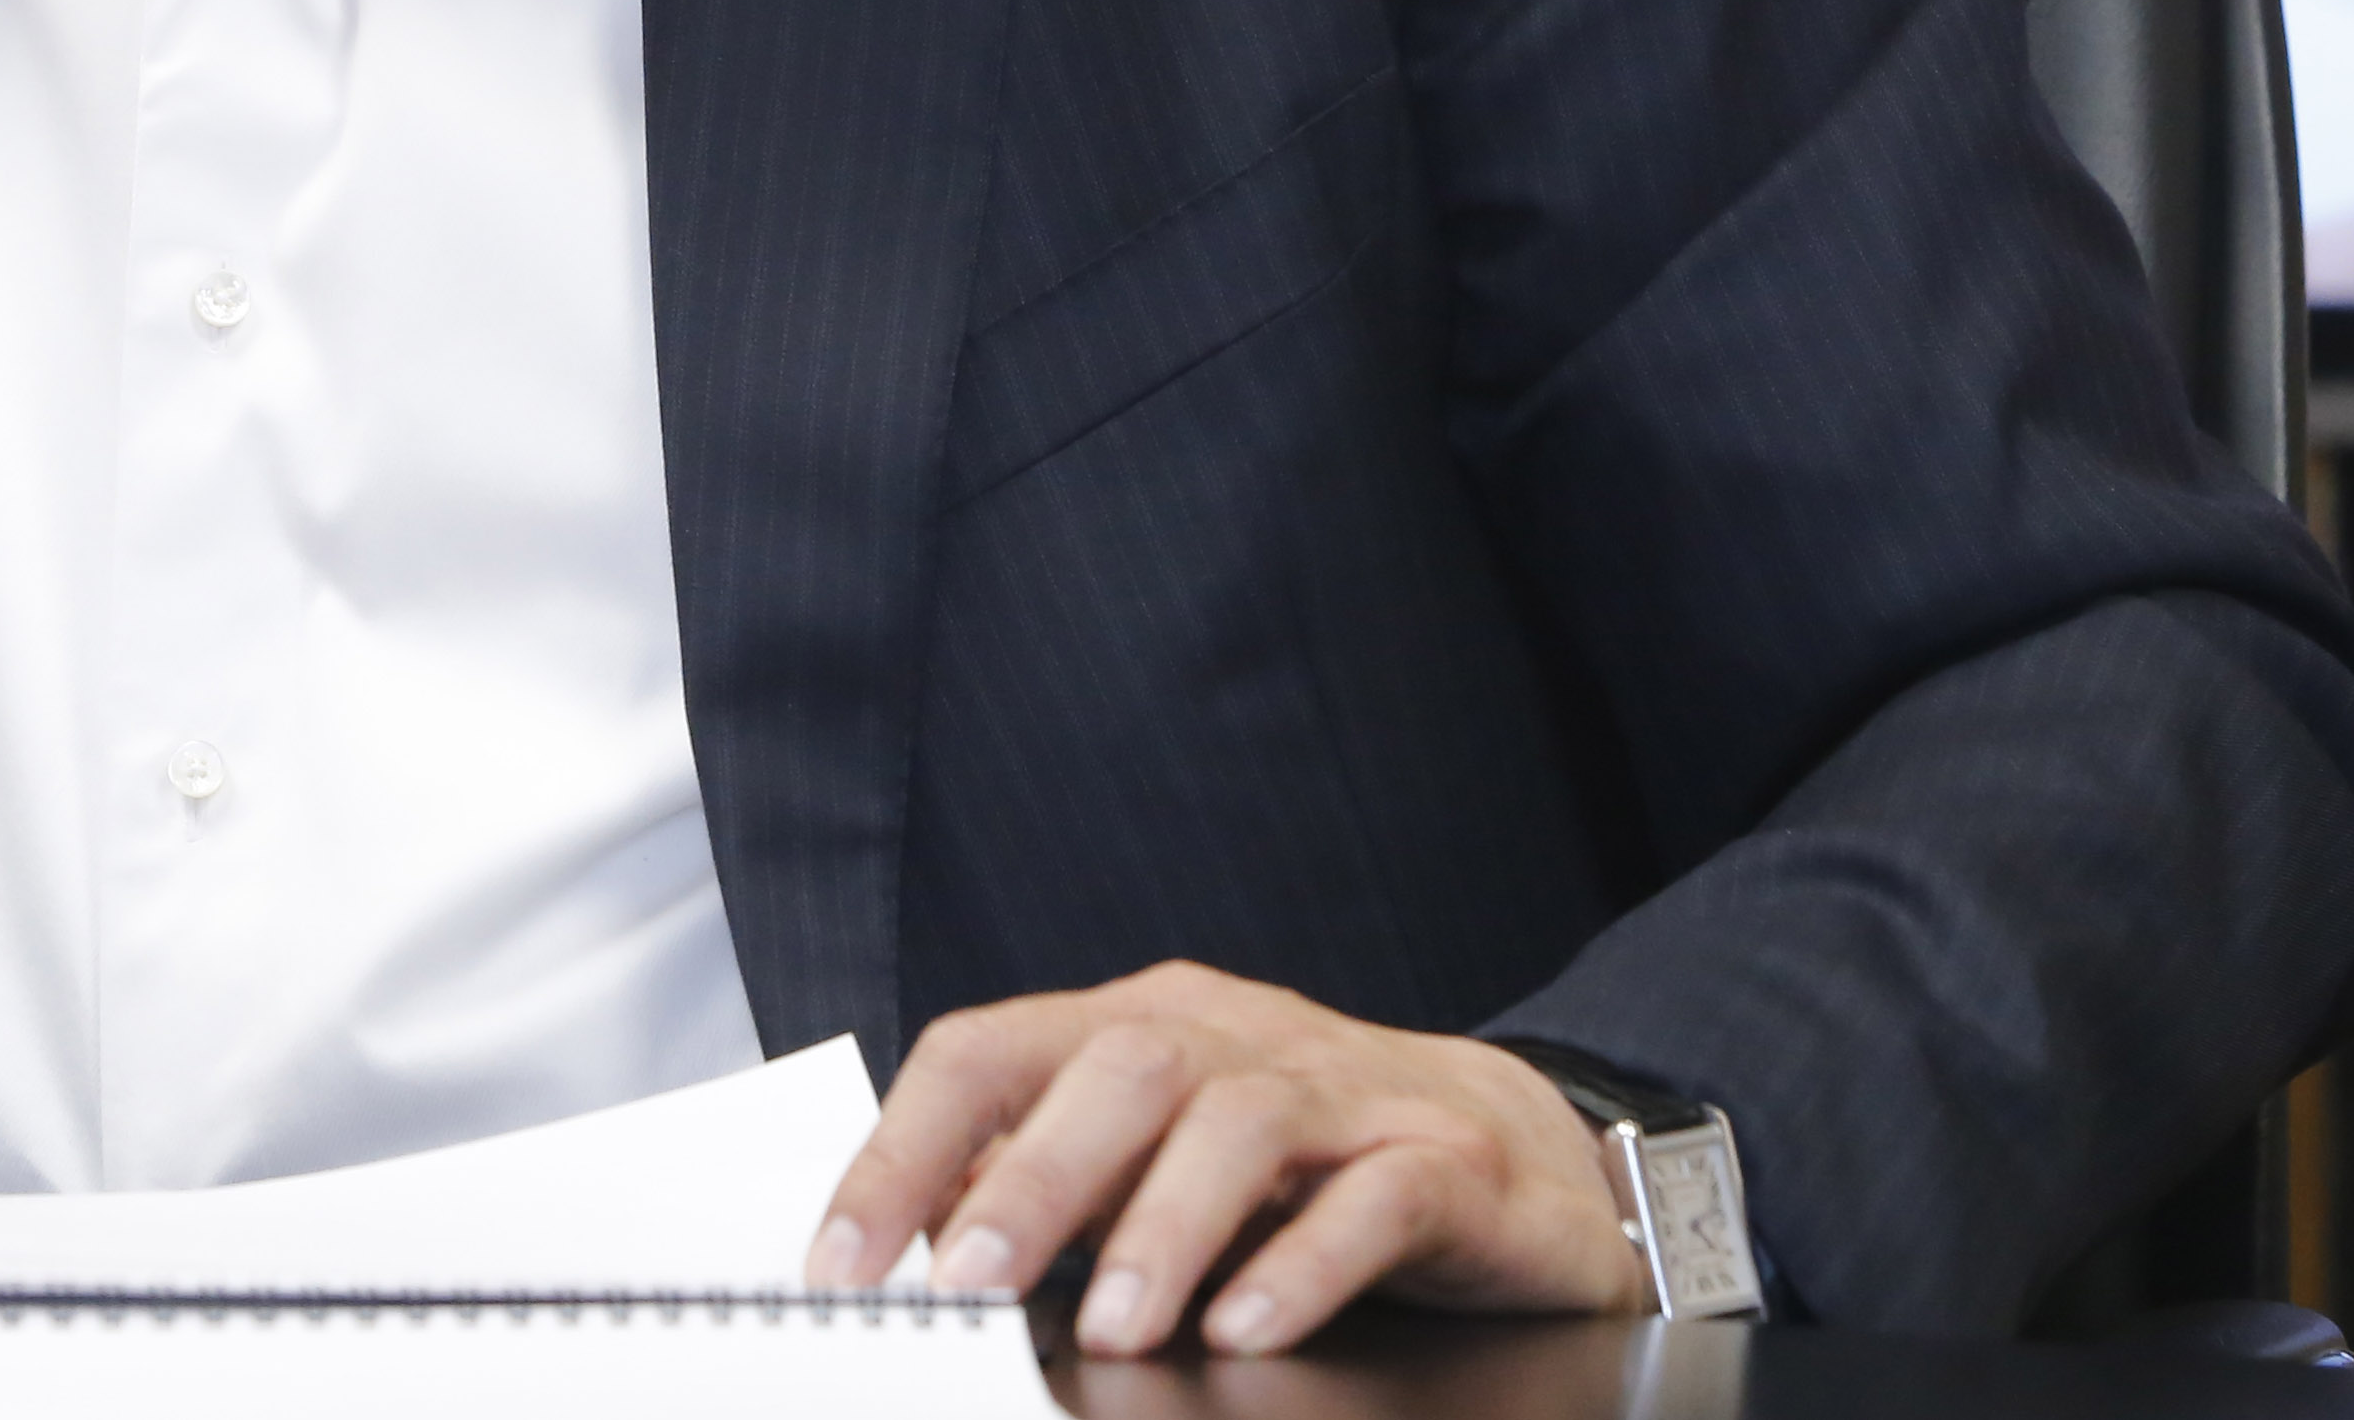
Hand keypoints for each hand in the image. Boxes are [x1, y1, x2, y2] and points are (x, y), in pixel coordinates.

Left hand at [807, 964, 1644, 1357]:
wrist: (1512, 1156)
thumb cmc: (1303, 1165)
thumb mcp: (1151, 1162)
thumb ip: (1042, 1188)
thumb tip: (905, 1249)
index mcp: (1140, 1027)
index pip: (992, 1051)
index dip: (904, 1150)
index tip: (840, 1265)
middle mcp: (1235, 1038)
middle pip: (1120, 1065)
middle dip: (1033, 1177)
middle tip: (972, 1285)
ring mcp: (1344, 1092)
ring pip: (1242, 1122)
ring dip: (1166, 1227)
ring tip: (1118, 1328)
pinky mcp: (1441, 1161)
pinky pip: (1375, 1197)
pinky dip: (1305, 1263)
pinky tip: (1250, 1328)